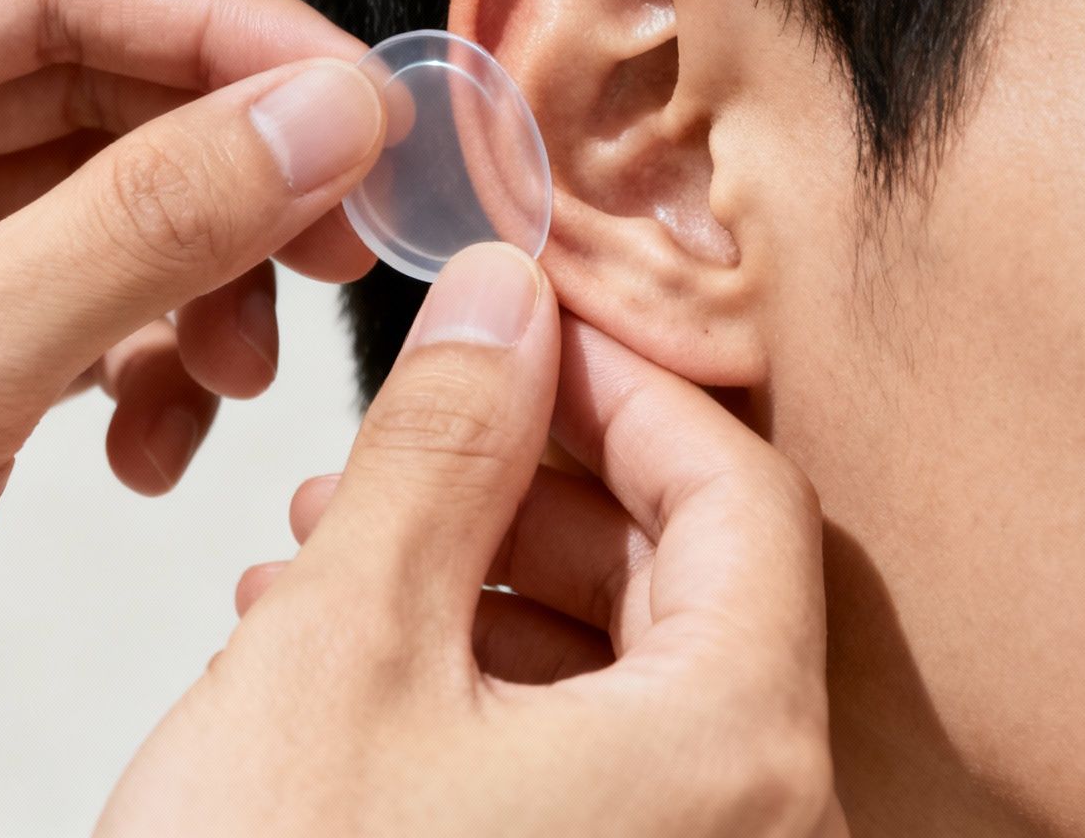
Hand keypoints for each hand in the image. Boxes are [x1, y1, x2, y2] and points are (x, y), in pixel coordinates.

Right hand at [98, 244, 847, 836]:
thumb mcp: (347, 646)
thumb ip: (440, 451)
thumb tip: (504, 299)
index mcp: (732, 752)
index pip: (738, 488)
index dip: (620, 385)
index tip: (517, 335)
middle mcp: (751, 830)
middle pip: (688, 578)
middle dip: (529, 487)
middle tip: (410, 438)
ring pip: (623, 671)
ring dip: (485, 582)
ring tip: (333, 546)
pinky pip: (584, 764)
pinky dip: (479, 687)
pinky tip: (344, 659)